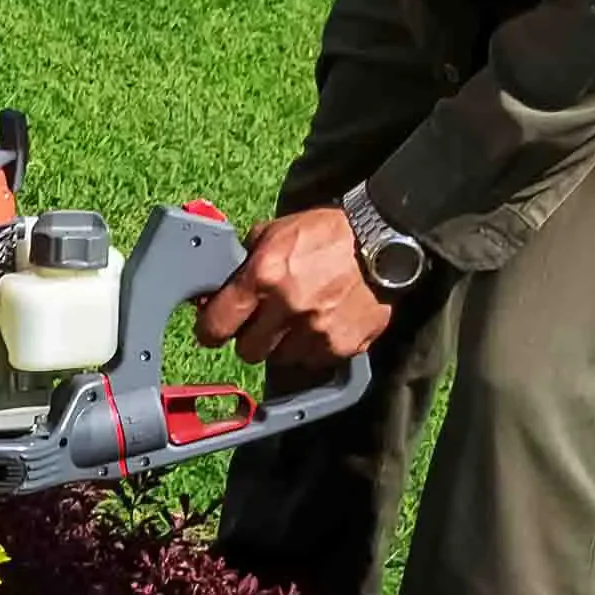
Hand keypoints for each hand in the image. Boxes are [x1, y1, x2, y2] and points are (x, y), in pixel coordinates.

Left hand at [193, 206, 393, 367]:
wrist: (383, 240)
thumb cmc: (325, 234)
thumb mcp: (276, 233)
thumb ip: (243, 262)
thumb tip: (214, 292)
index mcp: (264, 276)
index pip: (215, 325)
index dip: (211, 330)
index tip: (215, 329)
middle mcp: (288, 306)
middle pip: (247, 351)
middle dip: (251, 338)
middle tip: (264, 322)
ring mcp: (316, 330)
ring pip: (280, 360)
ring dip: (284, 345)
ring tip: (300, 318)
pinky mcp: (341, 346)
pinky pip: (313, 361)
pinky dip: (313, 348)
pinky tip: (322, 324)